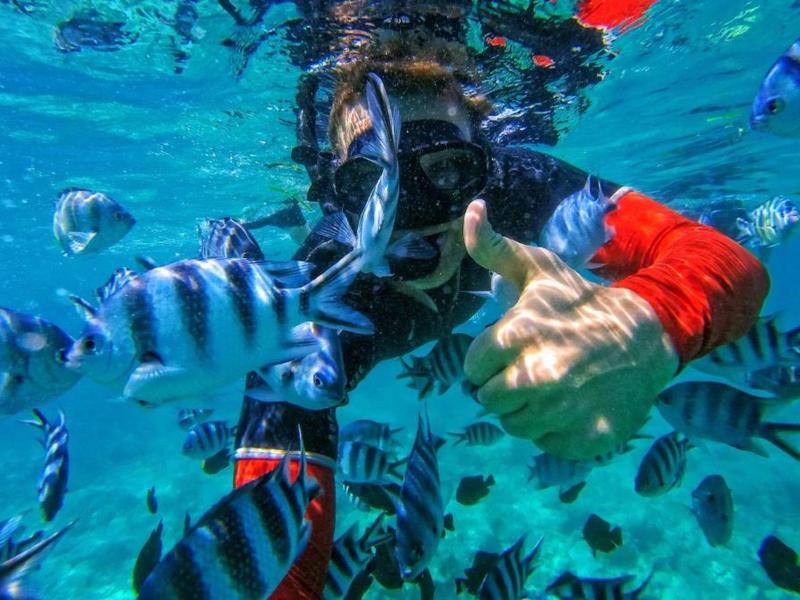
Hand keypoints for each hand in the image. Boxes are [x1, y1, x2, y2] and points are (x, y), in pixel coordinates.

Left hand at [462, 200, 678, 460]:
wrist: (647, 336)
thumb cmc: (581, 301)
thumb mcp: (539, 269)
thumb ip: (495, 247)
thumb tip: (473, 209)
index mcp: (519, 335)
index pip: (472, 367)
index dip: (488, 358)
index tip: (512, 347)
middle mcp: (538, 376)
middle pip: (488, 399)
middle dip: (503, 383)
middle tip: (531, 367)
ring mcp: (563, 411)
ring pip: (513, 424)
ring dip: (525, 407)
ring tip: (552, 383)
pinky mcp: (583, 439)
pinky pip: (545, 443)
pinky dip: (553, 429)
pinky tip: (572, 404)